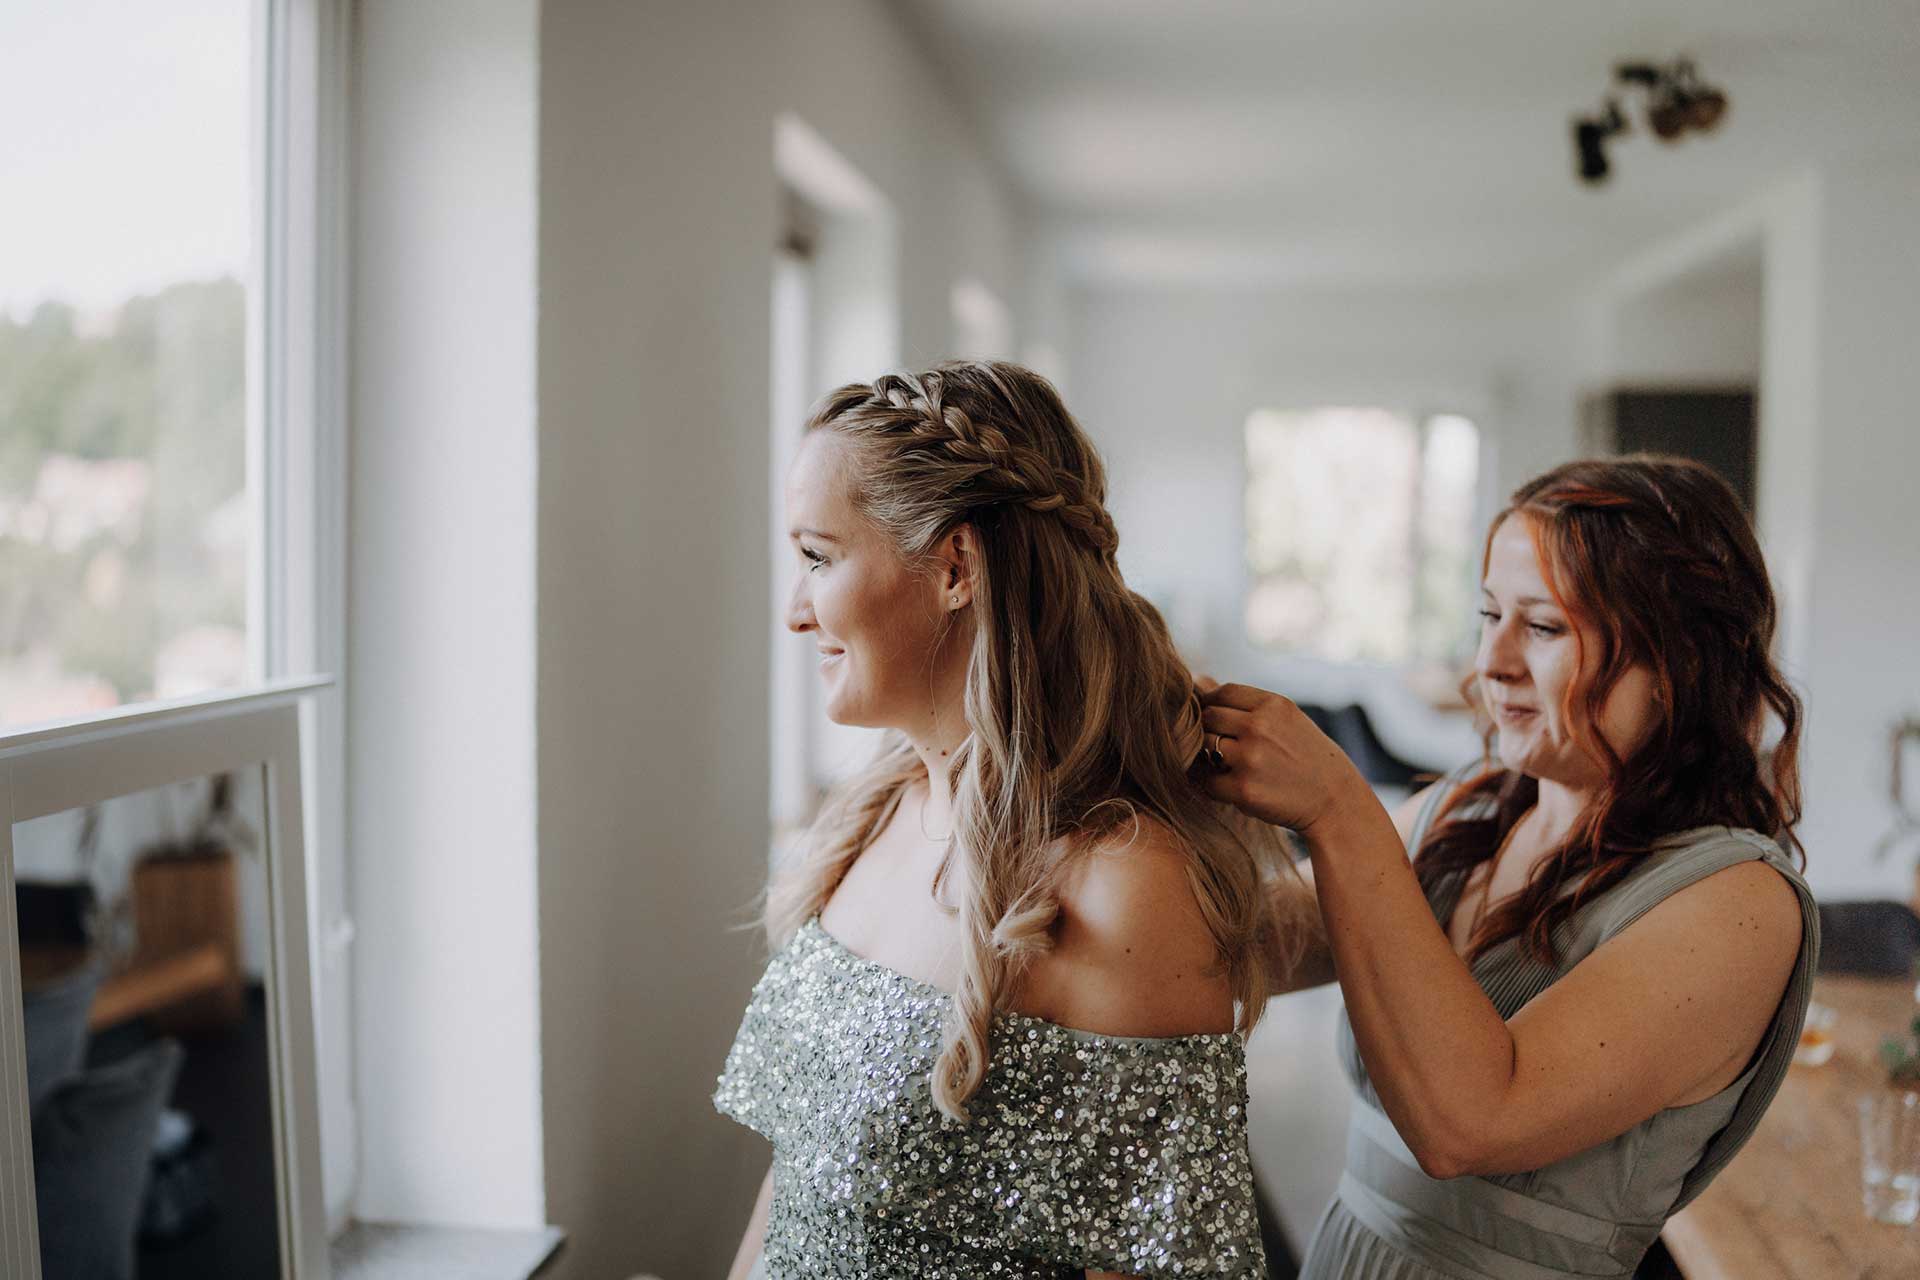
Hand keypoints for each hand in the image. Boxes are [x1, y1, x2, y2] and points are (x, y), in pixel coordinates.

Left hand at [1198, 683, 1369, 833]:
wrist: (1335, 801)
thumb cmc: (1306, 755)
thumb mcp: (1286, 719)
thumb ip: (1244, 702)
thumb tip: (1200, 681)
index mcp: (1272, 705)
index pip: (1222, 692)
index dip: (1212, 704)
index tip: (1218, 719)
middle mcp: (1259, 727)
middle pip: (1208, 718)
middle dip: (1210, 730)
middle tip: (1225, 744)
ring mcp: (1250, 759)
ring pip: (1205, 748)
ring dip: (1210, 756)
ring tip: (1230, 765)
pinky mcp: (1244, 791)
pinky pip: (1209, 782)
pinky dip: (1216, 785)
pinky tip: (1235, 786)